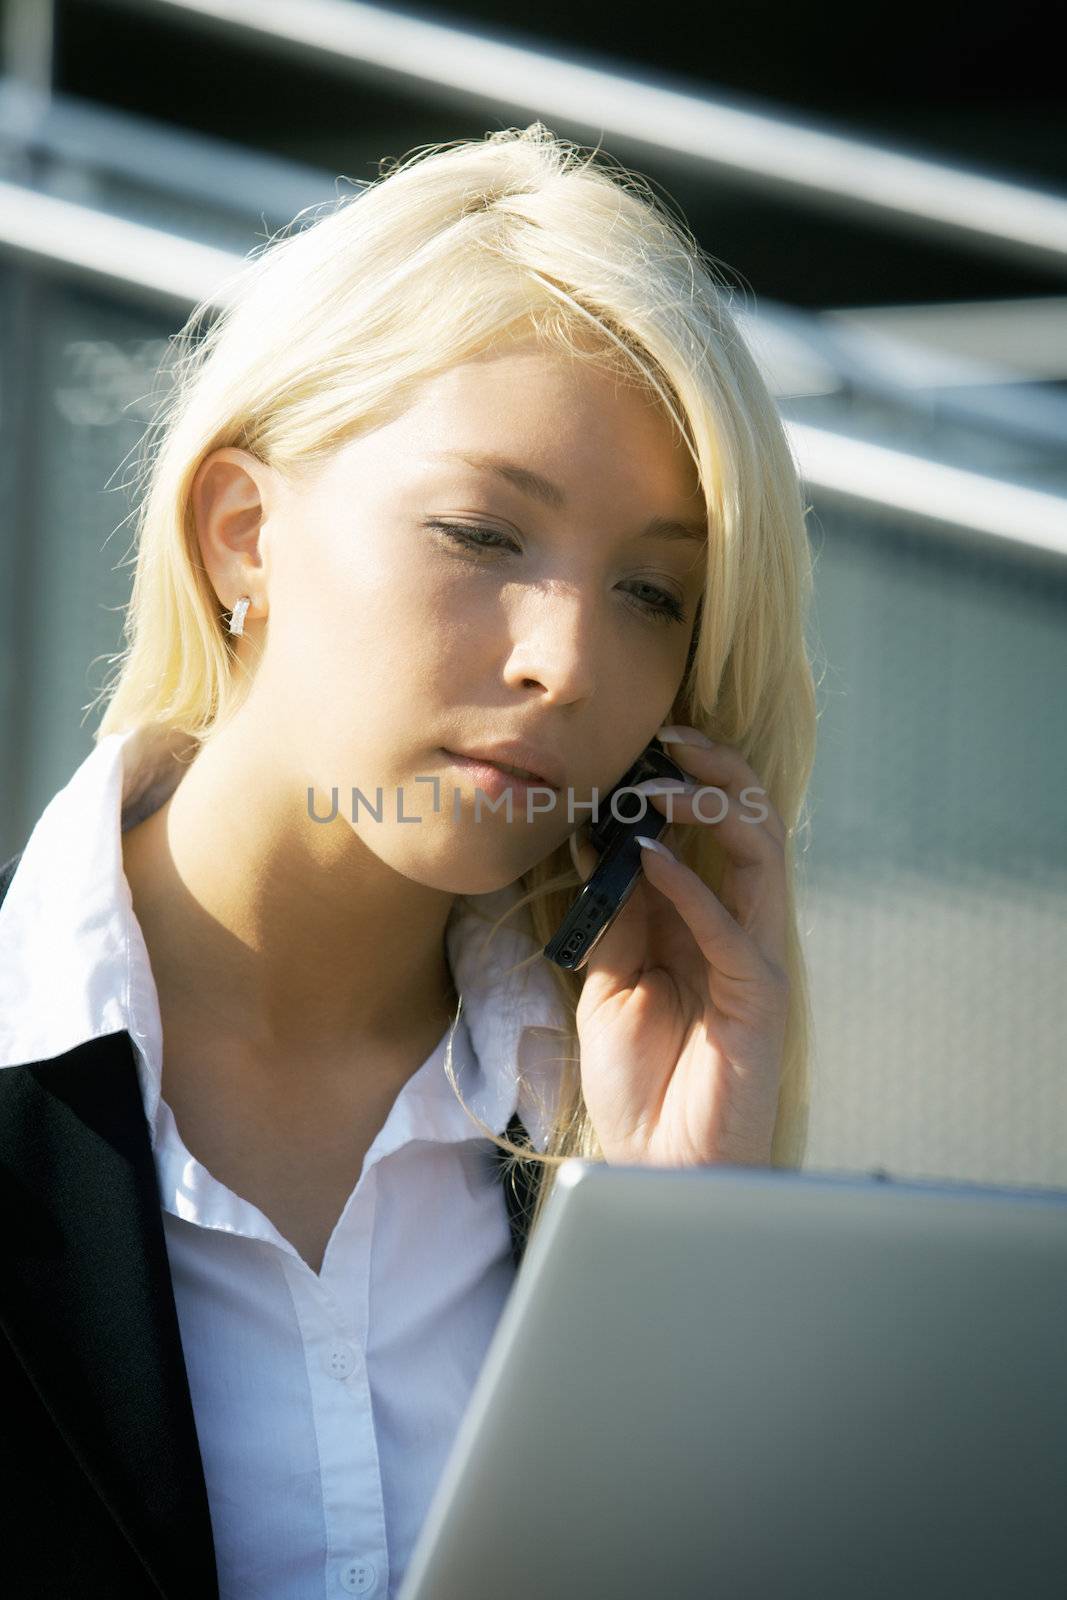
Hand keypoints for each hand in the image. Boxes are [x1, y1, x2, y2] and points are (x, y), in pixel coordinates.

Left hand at [571, 728, 789, 1167]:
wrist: (659, 1163)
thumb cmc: (640, 1078)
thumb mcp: (611, 979)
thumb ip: (614, 913)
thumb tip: (594, 836)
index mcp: (705, 919)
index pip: (712, 828)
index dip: (684, 780)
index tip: (640, 745)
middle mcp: (738, 926)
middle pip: (750, 824)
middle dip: (714, 773)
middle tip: (667, 738)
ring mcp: (754, 956)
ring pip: (759, 855)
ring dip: (712, 809)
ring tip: (660, 784)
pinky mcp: (759, 995)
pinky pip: (732, 925)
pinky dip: (691, 885)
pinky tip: (650, 856)